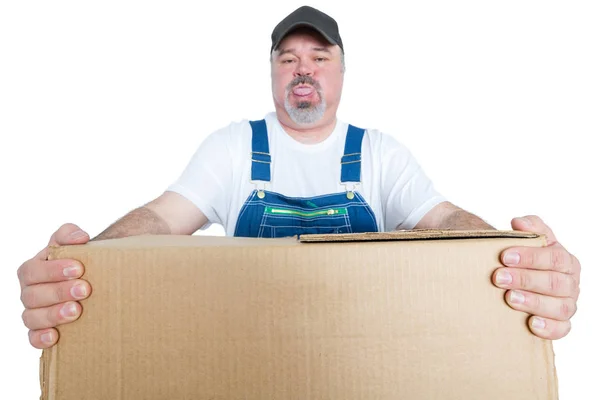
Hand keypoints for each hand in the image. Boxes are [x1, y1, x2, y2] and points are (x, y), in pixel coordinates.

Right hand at [17, 223, 91, 348]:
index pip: (34, 270)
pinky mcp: (40, 331)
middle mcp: (29, 292)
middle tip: (85, 289)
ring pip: (32, 317)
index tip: (79, 268)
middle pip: (33, 295)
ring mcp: (33, 312)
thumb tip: (79, 238)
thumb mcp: (73, 244)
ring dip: (53, 315)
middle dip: (59, 292)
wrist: (91, 279)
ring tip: (76, 311)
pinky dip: (40, 338)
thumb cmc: (79, 260)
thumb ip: (69, 234)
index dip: (53, 270)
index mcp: (32, 270)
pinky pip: (32, 338)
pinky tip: (55, 336)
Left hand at [493, 216, 579, 338]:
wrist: (516, 276)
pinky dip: (548, 328)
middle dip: (526, 279)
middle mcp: (570, 283)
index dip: (531, 257)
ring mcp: (567, 304)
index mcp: (565, 261)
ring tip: (509, 298)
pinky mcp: (561, 323)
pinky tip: (530, 324)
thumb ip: (529, 227)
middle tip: (499, 278)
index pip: (554, 258)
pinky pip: (562, 329)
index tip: (504, 257)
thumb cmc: (523, 257)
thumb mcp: (528, 238)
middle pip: (556, 283)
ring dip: (534, 302)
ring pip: (560, 307)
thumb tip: (519, 223)